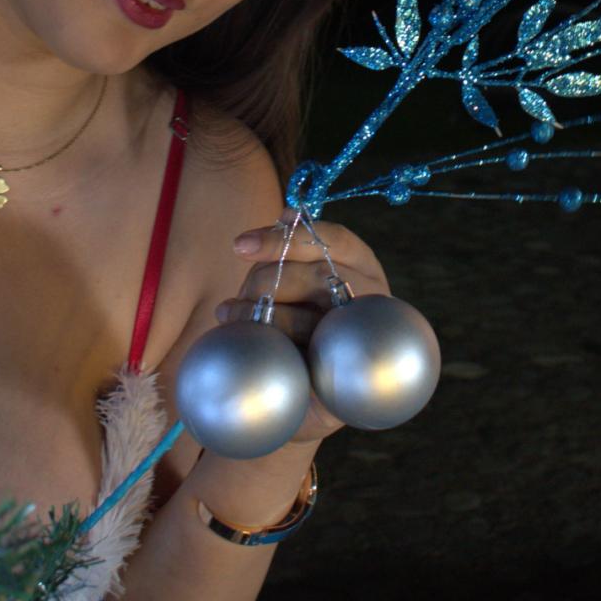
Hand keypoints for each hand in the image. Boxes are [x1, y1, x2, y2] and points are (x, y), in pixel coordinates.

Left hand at [216, 216, 388, 441]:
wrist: (313, 386)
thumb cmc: (304, 317)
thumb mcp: (301, 278)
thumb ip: (295, 249)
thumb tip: (288, 214)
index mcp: (362, 264)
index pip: (330, 239)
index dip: (283, 239)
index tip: (239, 246)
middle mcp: (370, 297)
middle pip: (311, 276)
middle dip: (262, 283)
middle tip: (237, 297)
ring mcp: (359, 338)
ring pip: (302, 320)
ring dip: (257, 317)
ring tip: (230, 316)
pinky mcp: (343, 377)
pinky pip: (298, 357)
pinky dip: (267, 346)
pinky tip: (245, 338)